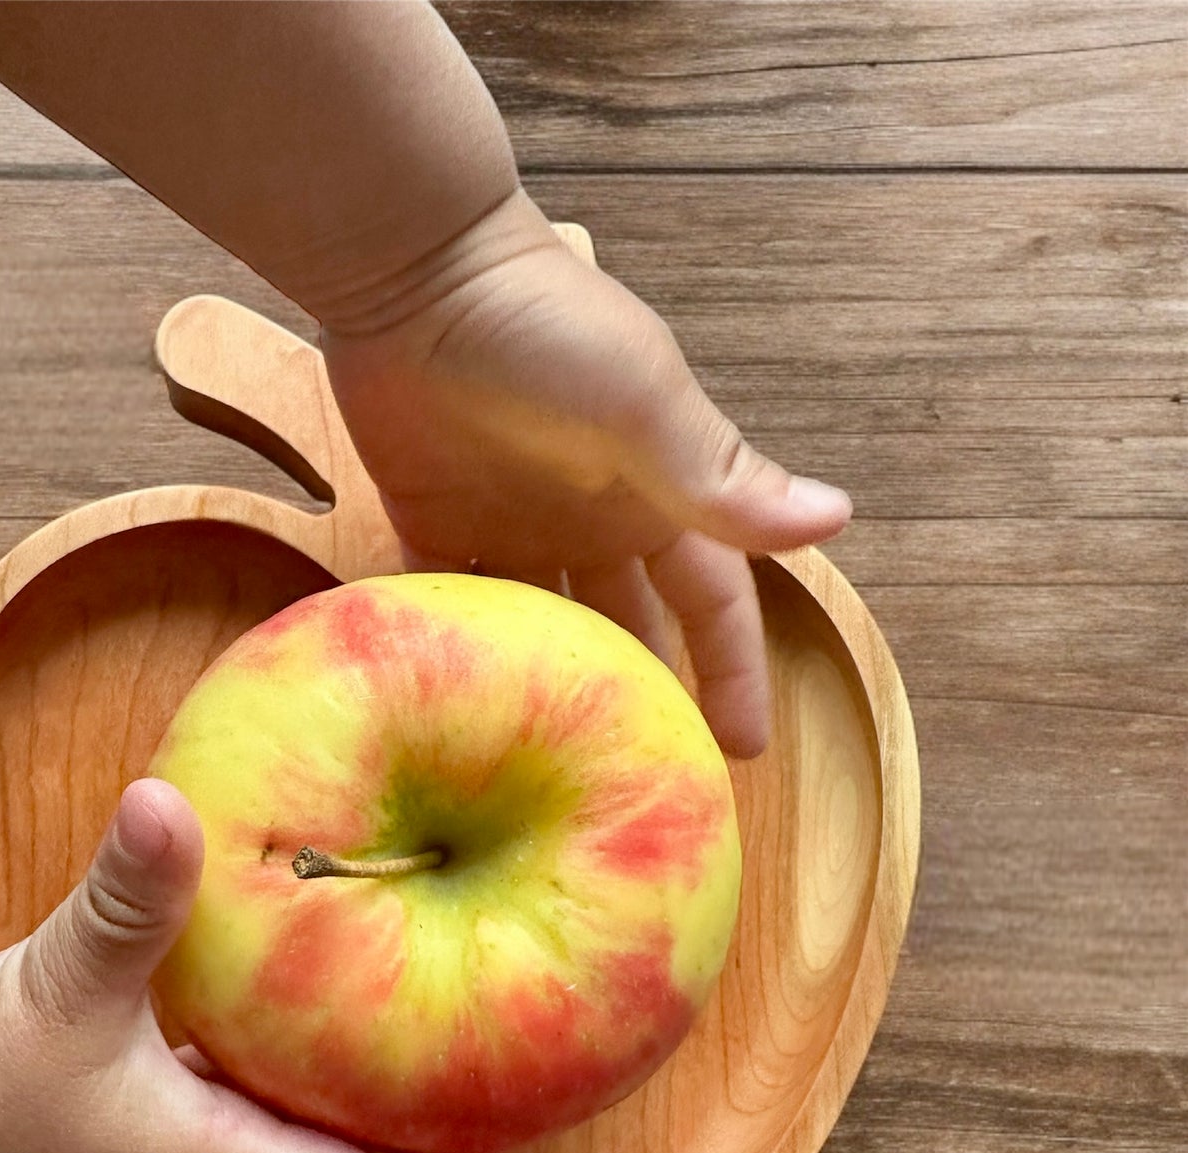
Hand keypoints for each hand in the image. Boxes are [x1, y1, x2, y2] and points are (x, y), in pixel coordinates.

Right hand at [0, 780, 558, 1152]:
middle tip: (537, 1131)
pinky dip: (304, 1065)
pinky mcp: (143, 1106)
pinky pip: (252, 1090)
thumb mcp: (55, 993)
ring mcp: (180, 1140)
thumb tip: (170, 799)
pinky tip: (320, 1014)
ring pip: (308, 1135)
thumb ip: (124, 901)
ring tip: (462, 1073)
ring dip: (381, 1118)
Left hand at [321, 191, 851, 757]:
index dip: (733, 671)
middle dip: (644, 696)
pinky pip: (452, 602)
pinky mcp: (433, 521)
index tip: (744, 751)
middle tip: (642, 779)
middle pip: (630, 629)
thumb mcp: (646, 408)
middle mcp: (592, 521)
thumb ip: (724, 479)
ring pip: (544, 629)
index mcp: (657, 497)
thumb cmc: (546, 331)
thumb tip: (838, 518)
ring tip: (549, 767)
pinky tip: (458, 709)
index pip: (713, 603)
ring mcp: (511, 525)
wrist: (414, 273)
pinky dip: (461, 647)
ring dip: (551, 685)